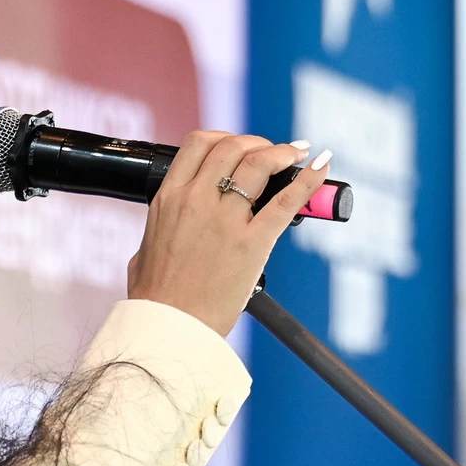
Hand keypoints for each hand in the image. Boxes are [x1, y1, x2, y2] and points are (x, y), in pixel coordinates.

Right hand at [126, 132, 327, 334]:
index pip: (198, 144)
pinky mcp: (252, 243)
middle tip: (271, 151)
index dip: (224, 137)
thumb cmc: (155, 299)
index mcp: (168, 199)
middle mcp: (195, 200)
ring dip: (281, 151)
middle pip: (232, 146)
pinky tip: (321, 166)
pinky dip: (308, 180)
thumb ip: (158, 231)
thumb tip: (165, 230)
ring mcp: (225, 220)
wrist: (168, 329)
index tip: (239, 145)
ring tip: (295, 153)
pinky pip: (285, 202)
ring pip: (257, 163)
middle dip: (256, 142)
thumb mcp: (145, 251)